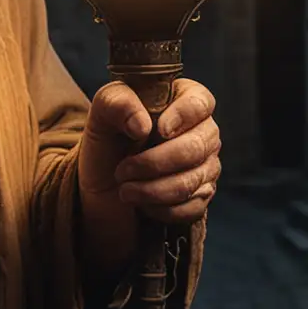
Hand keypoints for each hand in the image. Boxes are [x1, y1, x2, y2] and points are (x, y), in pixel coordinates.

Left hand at [77, 79, 220, 276]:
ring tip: (124, 190)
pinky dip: (161, 209)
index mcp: (182, 100)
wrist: (103, 184)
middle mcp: (202, 131)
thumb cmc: (108, 141)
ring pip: (191, 181)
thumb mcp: (101, 115)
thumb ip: (116, 104)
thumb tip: (142, 125)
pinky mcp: (202, 195)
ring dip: (151, 190)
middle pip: (196, 148)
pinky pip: (192, 207)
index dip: (182, 116)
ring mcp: (206, 164)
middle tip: (122, 170)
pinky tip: (142, 204)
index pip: (200, 102)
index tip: (158, 130)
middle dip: (153, 163)